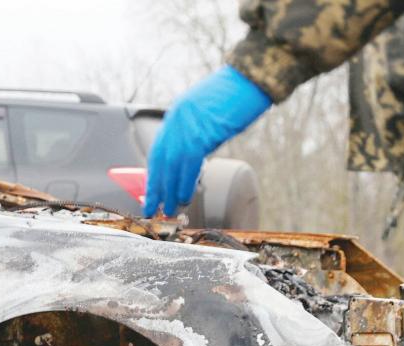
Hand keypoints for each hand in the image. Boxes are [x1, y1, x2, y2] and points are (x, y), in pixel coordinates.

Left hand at [142, 65, 271, 217]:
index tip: (152, 192)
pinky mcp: (202, 132)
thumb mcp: (208, 112)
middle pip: (160, 160)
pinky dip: (186, 182)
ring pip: (171, 165)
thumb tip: (193, 160)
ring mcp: (188, 126)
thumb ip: (197, 133)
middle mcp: (176, 120)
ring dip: (169, 190)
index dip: (154, 173)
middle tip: (153, 208)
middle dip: (156, 187)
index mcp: (176, 114)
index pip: (158, 150)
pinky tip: (184, 196)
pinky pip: (189, 163)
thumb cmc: (237, 93)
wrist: (252, 77)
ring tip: (169, 209)